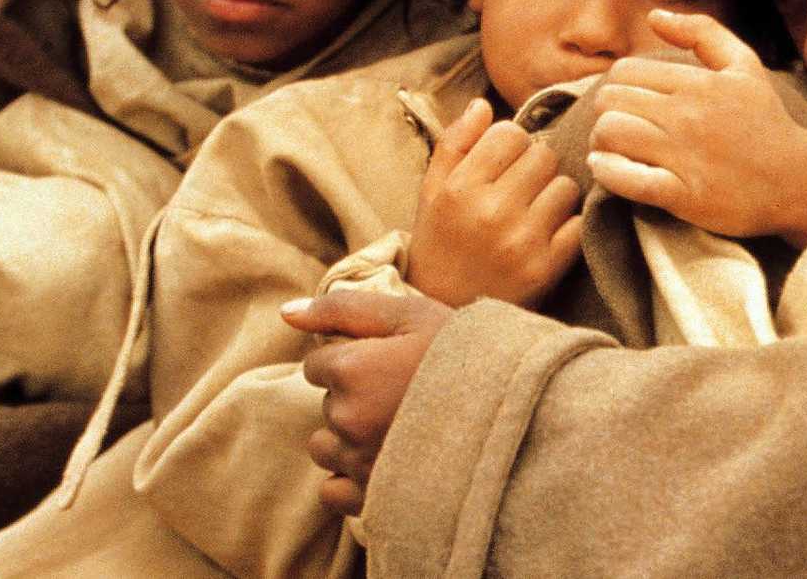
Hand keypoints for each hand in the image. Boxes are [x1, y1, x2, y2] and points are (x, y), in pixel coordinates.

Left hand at [282, 291, 454, 515]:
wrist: (521, 411)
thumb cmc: (468, 354)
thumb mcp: (411, 314)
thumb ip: (343, 308)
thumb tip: (285, 314)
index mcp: (351, 369)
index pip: (318, 364)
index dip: (353, 359)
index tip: (392, 363)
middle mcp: (348, 418)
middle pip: (326, 405)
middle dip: (355, 397)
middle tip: (407, 394)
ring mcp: (360, 462)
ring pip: (326, 447)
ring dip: (349, 438)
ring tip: (399, 428)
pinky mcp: (374, 498)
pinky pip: (334, 491)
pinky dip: (351, 479)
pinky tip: (386, 462)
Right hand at [406, 97, 583, 307]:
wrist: (446, 314)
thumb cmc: (440, 246)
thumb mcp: (431, 193)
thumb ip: (454, 144)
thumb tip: (482, 105)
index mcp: (459, 189)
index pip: (510, 133)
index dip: (511, 143)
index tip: (504, 162)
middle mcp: (491, 211)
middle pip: (543, 154)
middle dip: (535, 165)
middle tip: (522, 187)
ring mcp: (522, 240)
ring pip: (565, 185)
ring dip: (555, 193)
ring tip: (536, 210)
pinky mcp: (547, 268)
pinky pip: (579, 222)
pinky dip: (570, 224)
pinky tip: (550, 233)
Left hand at [588, 10, 806, 246]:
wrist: (799, 181)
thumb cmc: (766, 122)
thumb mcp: (744, 65)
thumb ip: (701, 32)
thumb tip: (654, 15)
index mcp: (699, 83)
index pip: (625, 72)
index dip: (618, 86)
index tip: (630, 103)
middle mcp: (689, 115)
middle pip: (610, 100)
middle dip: (607, 112)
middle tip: (620, 127)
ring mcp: (685, 155)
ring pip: (611, 132)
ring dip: (603, 142)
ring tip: (615, 148)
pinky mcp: (683, 194)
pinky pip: (624, 177)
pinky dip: (607, 171)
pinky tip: (610, 169)